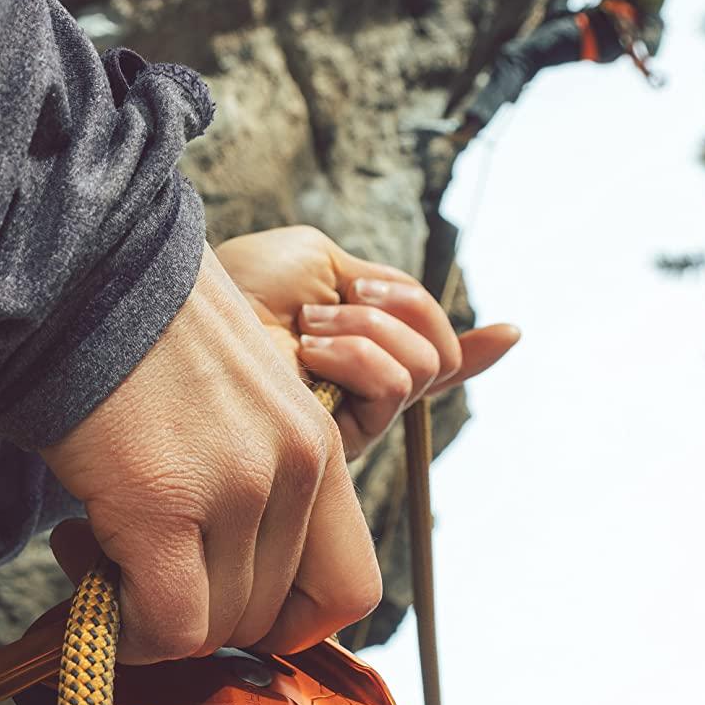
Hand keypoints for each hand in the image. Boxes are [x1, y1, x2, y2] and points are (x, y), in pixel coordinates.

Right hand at [40, 248, 380, 663]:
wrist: (76, 268)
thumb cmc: (134, 328)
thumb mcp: (232, 396)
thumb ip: (248, 470)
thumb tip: (213, 563)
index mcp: (318, 442)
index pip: (348, 587)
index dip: (288, 621)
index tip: (223, 603)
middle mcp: (293, 468)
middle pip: (266, 615)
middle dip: (195, 612)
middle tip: (131, 565)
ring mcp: (235, 488)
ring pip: (214, 627)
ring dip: (149, 612)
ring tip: (94, 543)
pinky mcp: (164, 504)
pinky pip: (168, 624)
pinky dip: (128, 629)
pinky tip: (84, 561)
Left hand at [213, 224, 518, 460]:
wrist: (192, 310)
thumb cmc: (240, 285)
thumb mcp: (319, 263)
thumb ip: (382, 290)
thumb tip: (441, 316)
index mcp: (358, 343)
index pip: (429, 358)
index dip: (478, 352)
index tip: (512, 333)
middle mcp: (360, 385)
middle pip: (439, 356)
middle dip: (405, 309)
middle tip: (346, 298)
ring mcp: (351, 413)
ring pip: (421, 369)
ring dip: (373, 330)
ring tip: (311, 328)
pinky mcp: (337, 441)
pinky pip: (393, 390)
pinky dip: (362, 357)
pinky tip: (314, 350)